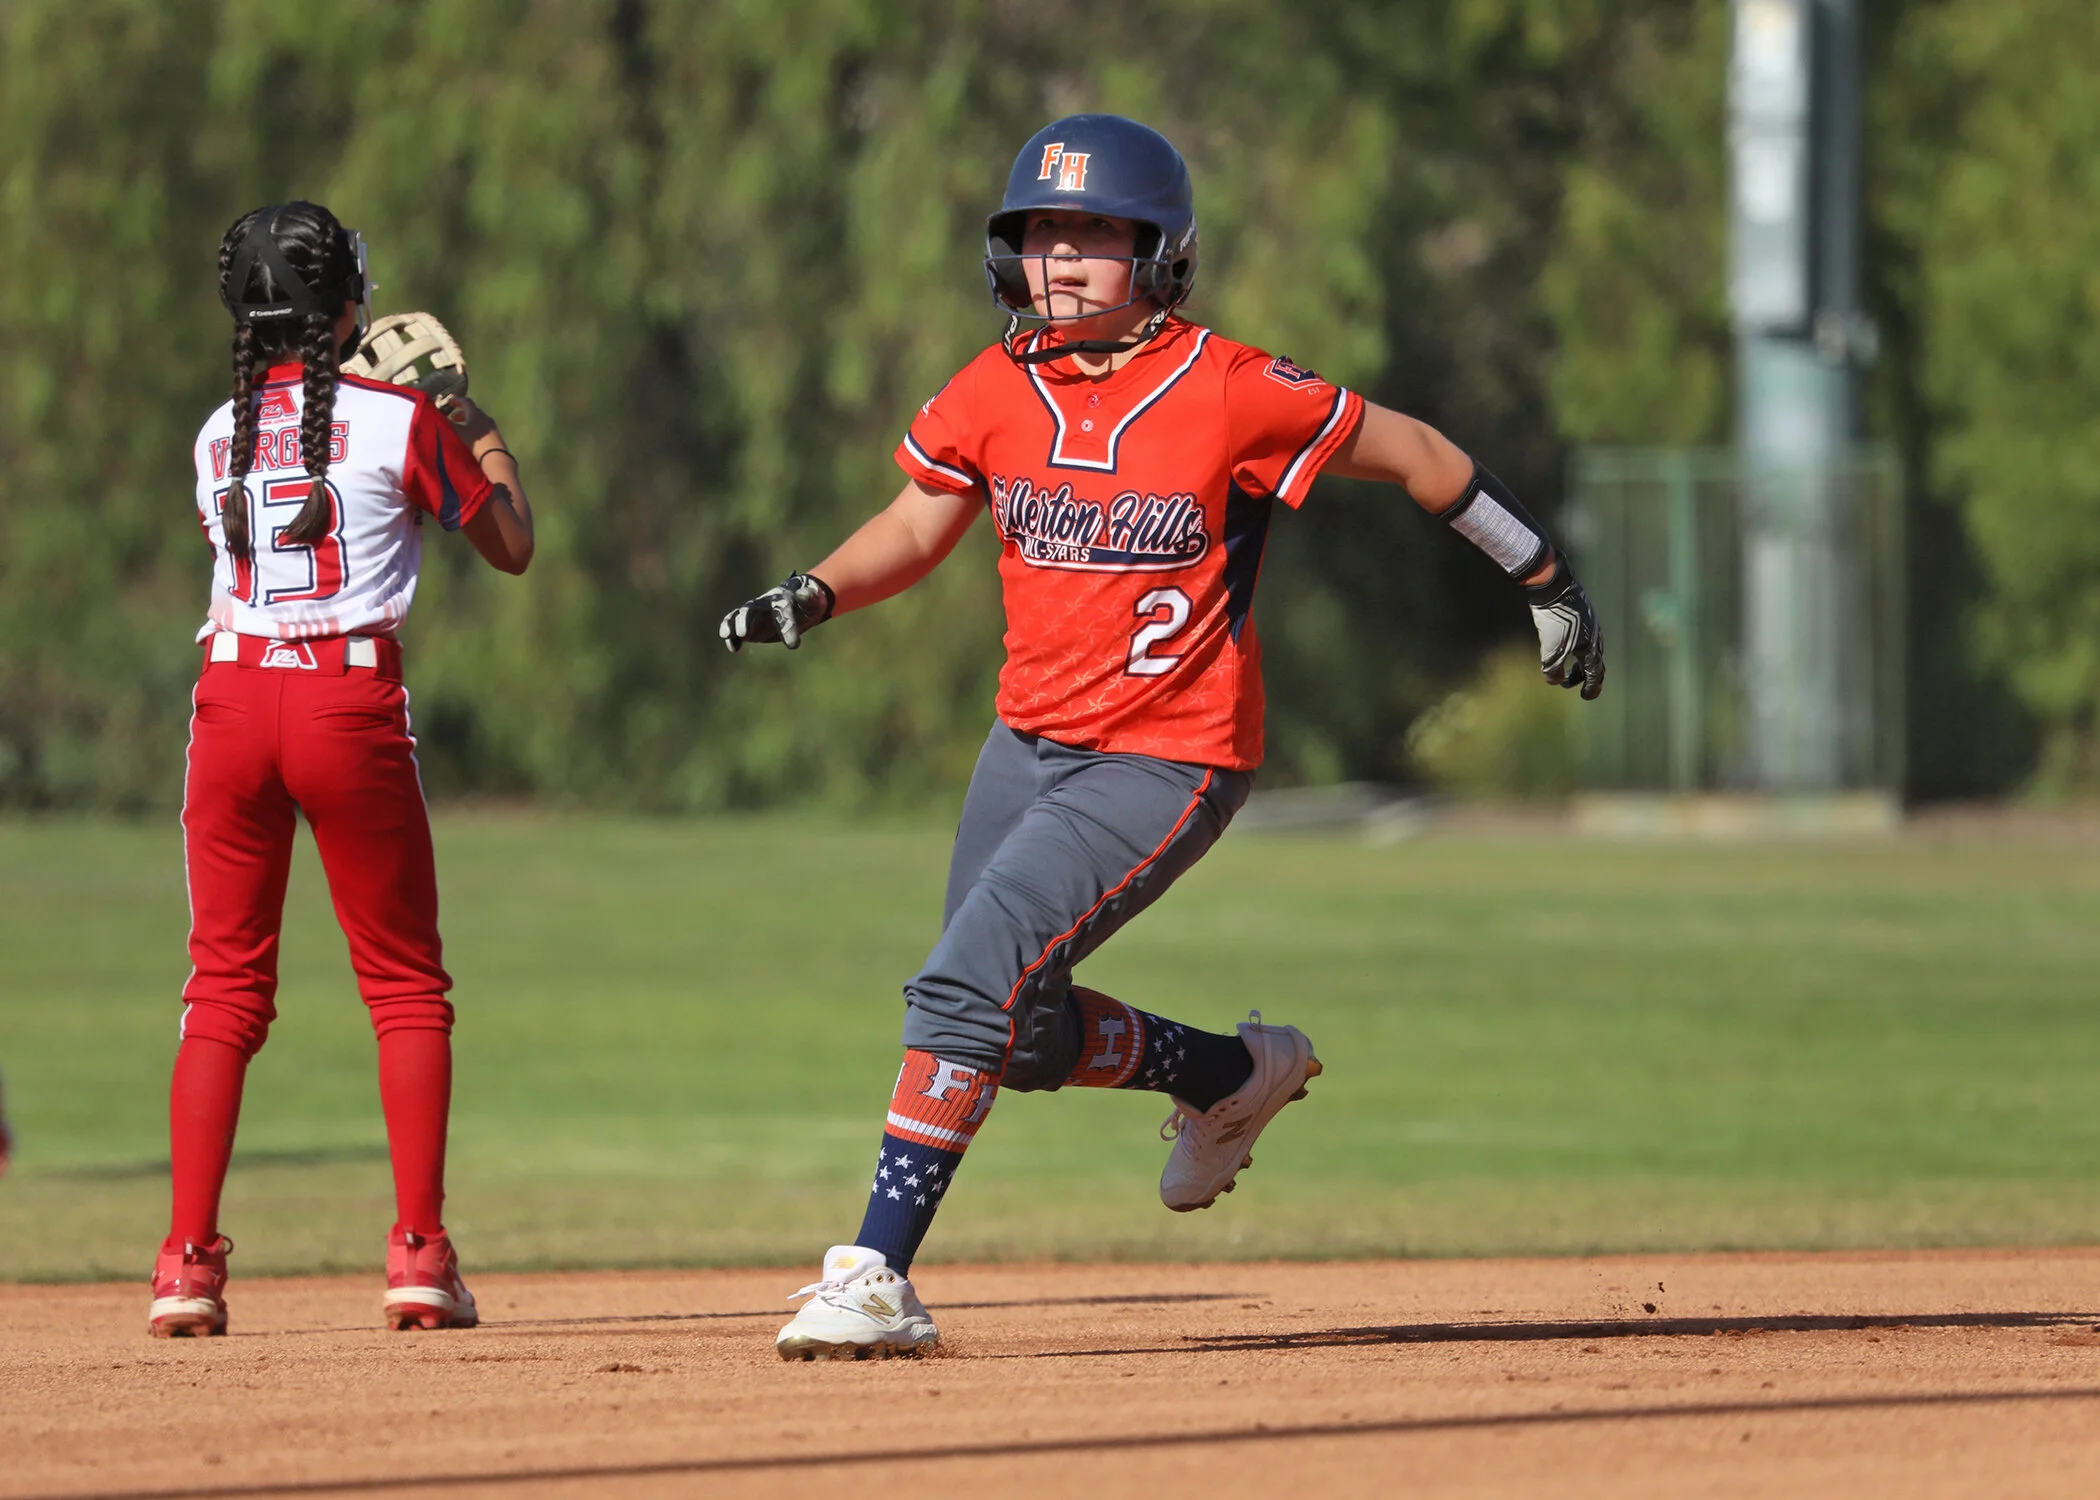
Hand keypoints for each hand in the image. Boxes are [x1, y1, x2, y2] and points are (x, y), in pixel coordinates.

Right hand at [719, 573, 835, 651]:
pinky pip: (735, 629)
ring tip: (726, 634)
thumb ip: (809, 598)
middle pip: (751, 609)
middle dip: (745, 620)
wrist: (798, 601)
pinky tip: (734, 648)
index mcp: (782, 598)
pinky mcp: (749, 626)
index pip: (782, 611)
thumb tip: (804, 593)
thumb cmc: (808, 602)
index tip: (794, 646)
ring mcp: (755, 614)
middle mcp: (764, 604)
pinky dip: (732, 637)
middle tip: (742, 633)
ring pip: (739, 616)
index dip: (787, 628)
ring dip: (732, 625)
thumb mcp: (814, 601)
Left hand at [1525, 558, 1604, 699]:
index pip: (1595, 673)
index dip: (1591, 688)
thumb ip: (1553, 669)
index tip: (1586, 697)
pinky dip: (1576, 649)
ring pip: (1589, 650)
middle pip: (1594, 663)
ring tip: (1565, 669)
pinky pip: (1584, 638)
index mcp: (1591, 648)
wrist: (1555, 587)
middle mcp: (1595, 637)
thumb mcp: (1550, 649)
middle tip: (1569, 684)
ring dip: (1579, 663)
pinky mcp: (1583, 615)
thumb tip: (1554, 682)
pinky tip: (1565, 647)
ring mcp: (1591, 625)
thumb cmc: (1554, 619)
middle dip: (1584, 676)